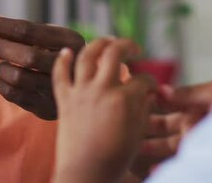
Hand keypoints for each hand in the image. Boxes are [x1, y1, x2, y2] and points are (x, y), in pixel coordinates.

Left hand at [0, 15, 84, 119]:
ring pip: (18, 78)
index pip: (30, 31)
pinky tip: (6, 79)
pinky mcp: (45, 108)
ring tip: (2, 64)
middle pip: (27, 56)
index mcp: (69, 40)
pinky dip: (3, 84)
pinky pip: (14, 95)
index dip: (2, 26)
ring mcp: (57, 88)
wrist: (81, 85)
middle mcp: (68, 65)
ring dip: (3, 68)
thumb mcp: (49, 37)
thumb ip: (21, 31)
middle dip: (0, 47)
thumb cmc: (56, 53)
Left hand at [52, 39, 157, 182]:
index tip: (151, 84)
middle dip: (128, 45)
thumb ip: (143, 108)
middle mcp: (102, 89)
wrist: (85, 174)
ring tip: (107, 41)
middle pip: (114, 52)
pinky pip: (59, 75)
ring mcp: (80, 92)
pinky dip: (62, 60)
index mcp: (124, 99)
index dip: (150, 80)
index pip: (142, 79)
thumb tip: (147, 92)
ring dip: (98, 43)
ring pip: (87, 55)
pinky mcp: (64, 100)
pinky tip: (66, 50)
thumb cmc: (114, 159)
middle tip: (134, 48)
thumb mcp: (137, 133)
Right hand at [128, 81, 211, 179]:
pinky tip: (154, 169)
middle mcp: (197, 126)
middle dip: (145, 130)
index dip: (148, 107)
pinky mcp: (205, 159)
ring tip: (132, 151)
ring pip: (169, 147)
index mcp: (198, 107)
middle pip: (164, 129)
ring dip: (151, 149)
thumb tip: (160, 90)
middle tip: (123, 132)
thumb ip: (187, 94)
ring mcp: (201, 144)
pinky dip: (166, 166)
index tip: (129, 106)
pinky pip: (182, 163)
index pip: (167, 107)